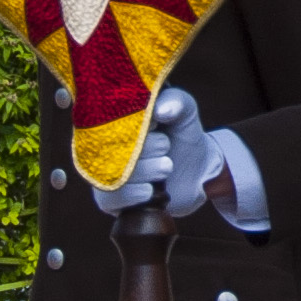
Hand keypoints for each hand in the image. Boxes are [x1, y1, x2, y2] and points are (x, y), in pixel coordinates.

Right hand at [89, 87, 228, 219]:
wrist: (198, 173)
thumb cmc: (183, 137)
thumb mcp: (185, 113)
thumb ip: (176, 101)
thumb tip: (159, 110)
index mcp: (113, 121)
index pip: (106, 120)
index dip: (134, 125)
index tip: (156, 124)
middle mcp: (102, 147)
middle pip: (109, 148)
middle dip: (144, 148)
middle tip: (164, 145)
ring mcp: (104, 173)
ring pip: (111, 173)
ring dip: (144, 170)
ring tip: (166, 166)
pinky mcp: (110, 199)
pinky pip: (108, 198)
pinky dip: (133, 194)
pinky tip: (150, 189)